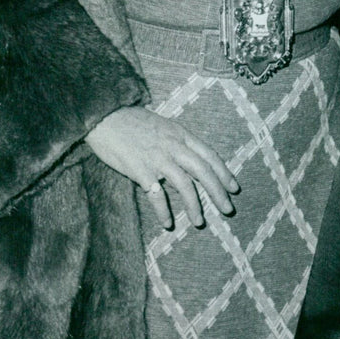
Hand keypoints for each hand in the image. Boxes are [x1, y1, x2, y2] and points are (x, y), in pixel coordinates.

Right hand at [85, 106, 239, 229]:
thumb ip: (176, 140)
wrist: (105, 116)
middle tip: (228, 209)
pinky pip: (156, 196)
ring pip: (185, 185)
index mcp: (181, 134)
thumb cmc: (131, 120)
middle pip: (204, 171)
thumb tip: (189, 155)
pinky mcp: (140, 170)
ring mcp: (158, 158)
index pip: (210, 155)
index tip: (234, 188)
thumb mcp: (162, 125)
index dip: (224, 173)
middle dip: (219, 192)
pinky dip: (163, 211)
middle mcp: (174, 146)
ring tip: (199, 222)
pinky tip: (167, 222)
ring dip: (194, 206)